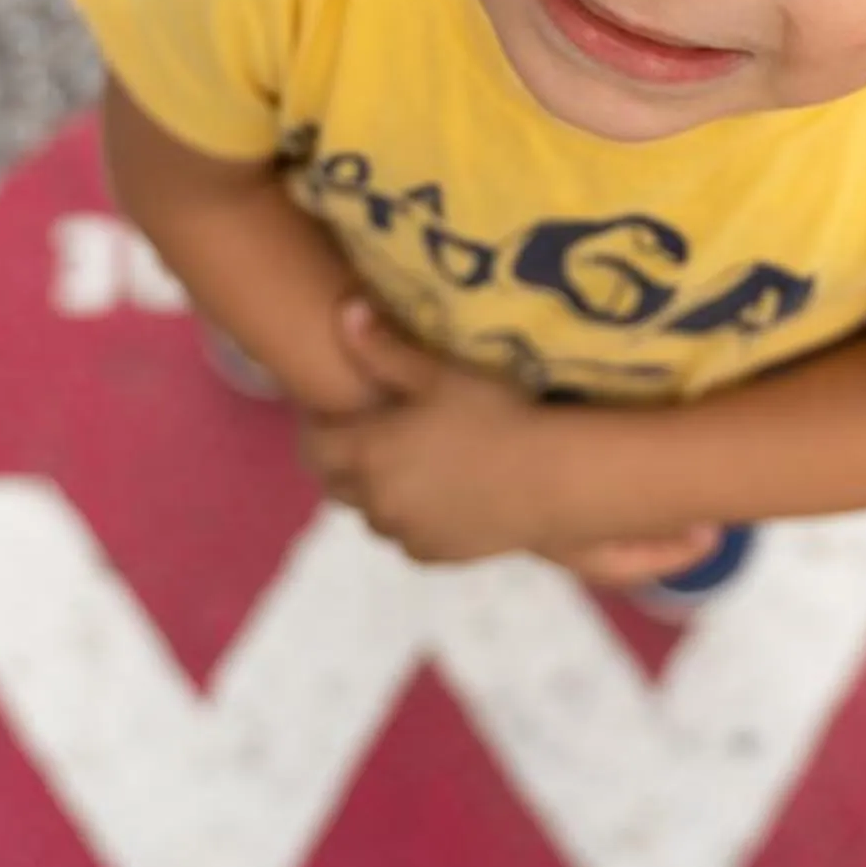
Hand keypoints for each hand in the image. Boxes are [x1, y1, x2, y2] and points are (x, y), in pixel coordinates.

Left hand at [298, 302, 720, 584]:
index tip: (334, 411)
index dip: (318, 428)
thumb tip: (345, 312)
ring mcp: (405, 532)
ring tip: (405, 467)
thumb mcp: (438, 374)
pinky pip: (407, 539)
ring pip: (372, 515)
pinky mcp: (436, 554)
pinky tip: (436, 498)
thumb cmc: (495, 414)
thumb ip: (383, 349)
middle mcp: (376, 499)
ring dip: (377, 493)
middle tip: (368, 436)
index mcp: (367, 452)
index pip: (314, 447)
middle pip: (336, 485)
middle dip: (342, 462)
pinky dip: (411, 521)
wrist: (552, 477)